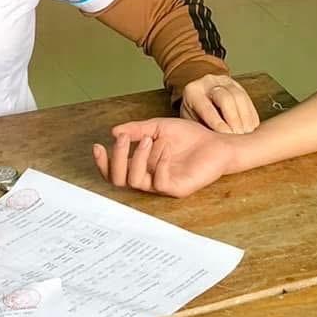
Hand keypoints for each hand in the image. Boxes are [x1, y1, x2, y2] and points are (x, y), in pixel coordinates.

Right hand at [95, 116, 239, 197]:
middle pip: (119, 180)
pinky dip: (158, 163)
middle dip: (117, 158)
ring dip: (138, 158)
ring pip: (136, 181)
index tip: (98, 145)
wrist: (217, 142)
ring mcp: (162, 185)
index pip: (114, 172)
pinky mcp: (177, 189)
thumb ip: (137, 130)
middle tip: (124, 139)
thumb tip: (114, 132)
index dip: (103, 163)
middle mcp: (148, 179)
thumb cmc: (189, 137)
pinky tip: (165, 148)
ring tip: (150, 140)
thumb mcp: (159, 128)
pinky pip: (159, 182)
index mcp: (141, 167)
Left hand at [179, 73, 259, 132]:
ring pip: (240, 97)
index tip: (225, 135)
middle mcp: (208, 82)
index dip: (216, 122)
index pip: (206, 106)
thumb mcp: (191, 125)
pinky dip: (251, 117)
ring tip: (247, 135)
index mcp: (192, 91)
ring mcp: (225, 82)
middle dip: (234, 120)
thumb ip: (201, 131)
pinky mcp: (238, 86)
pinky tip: (252, 129)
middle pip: (226, 98)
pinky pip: (248, 100)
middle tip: (238, 136)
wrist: (197, 107)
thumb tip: (215, 145)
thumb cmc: (193, 120)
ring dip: (245, 119)